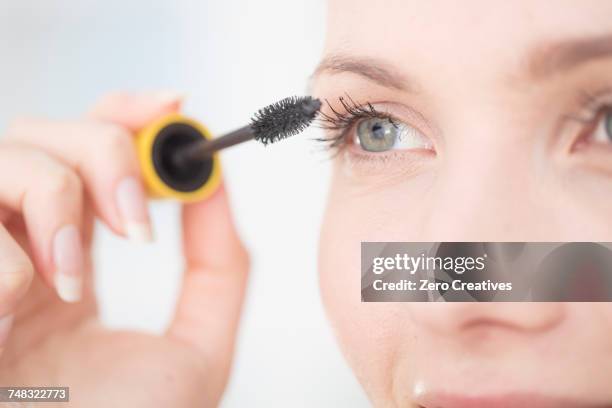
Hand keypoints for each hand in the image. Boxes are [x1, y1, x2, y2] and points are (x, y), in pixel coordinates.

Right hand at [0, 92, 248, 406]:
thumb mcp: (196, 349)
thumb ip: (219, 267)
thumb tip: (215, 184)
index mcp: (71, 262)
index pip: (90, 153)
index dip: (126, 114)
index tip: (172, 107)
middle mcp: (18, 248)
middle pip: (48, 133)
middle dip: (103, 153)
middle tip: (135, 219)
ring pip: (7, 158)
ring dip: (55, 207)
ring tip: (73, 281)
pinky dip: (6, 264)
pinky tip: (14, 318)